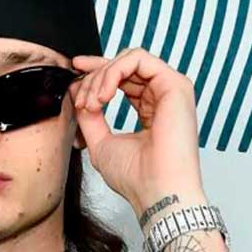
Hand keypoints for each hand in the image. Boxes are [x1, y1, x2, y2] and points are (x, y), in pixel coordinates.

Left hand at [70, 47, 206, 215]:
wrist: (156, 192)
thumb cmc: (135, 178)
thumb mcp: (100, 141)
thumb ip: (89, 115)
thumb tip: (76, 89)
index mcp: (149, 110)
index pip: (123, 78)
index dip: (98, 71)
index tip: (75, 70)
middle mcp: (162, 98)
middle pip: (123, 67)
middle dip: (94, 78)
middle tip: (82, 102)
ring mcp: (171, 90)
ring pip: (129, 60)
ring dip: (101, 77)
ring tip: (92, 103)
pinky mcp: (175, 85)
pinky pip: (139, 59)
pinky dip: (114, 72)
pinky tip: (104, 95)